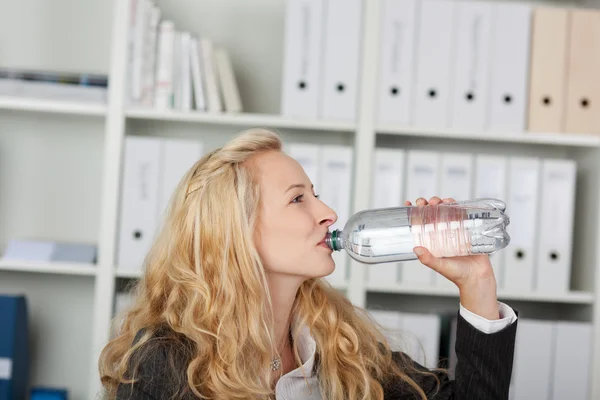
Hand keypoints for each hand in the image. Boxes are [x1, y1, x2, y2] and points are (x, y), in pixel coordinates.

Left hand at [406, 196, 499, 319]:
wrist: (477, 278)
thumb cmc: (457, 274)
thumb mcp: (439, 266)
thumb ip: (428, 259)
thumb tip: (416, 249)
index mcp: (432, 241)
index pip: (420, 223)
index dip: (413, 212)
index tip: (408, 203)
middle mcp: (441, 234)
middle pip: (431, 214)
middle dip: (427, 205)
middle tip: (425, 203)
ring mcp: (454, 230)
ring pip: (445, 211)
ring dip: (440, 203)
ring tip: (437, 202)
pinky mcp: (467, 229)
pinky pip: (461, 214)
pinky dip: (456, 206)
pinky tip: (452, 202)